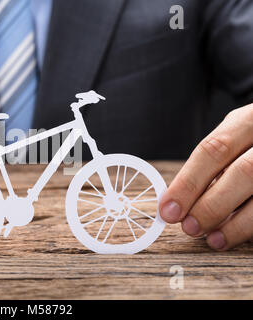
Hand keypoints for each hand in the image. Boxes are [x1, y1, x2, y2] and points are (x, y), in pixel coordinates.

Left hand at [160, 104, 252, 250]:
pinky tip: (238, 236)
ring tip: (214, 239)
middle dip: (211, 205)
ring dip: (236, 224)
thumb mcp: (237, 135)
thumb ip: (212, 163)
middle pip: (243, 173)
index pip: (213, 150)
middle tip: (189, 227)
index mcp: (249, 119)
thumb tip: (178, 200)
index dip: (188, 182)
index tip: (169, 209)